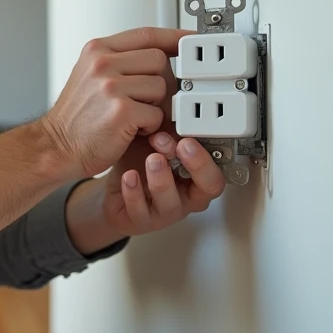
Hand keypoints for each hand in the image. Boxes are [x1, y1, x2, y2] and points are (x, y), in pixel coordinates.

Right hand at [39, 27, 187, 179]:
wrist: (55, 147)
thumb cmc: (76, 118)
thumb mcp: (91, 77)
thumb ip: (121, 63)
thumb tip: (163, 57)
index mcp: (96, 50)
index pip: (146, 34)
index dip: (174, 37)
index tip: (190, 40)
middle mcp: (102, 63)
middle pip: (160, 60)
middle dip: (160, 83)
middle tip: (145, 101)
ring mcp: (110, 85)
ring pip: (162, 87)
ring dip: (155, 106)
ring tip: (133, 116)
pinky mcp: (121, 110)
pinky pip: (157, 113)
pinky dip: (150, 126)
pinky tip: (131, 129)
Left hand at [98, 130, 225, 237]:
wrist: (115, 188)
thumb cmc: (139, 163)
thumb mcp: (154, 144)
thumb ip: (165, 134)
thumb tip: (172, 113)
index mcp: (196, 176)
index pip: (218, 170)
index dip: (208, 156)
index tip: (190, 138)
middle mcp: (187, 195)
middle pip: (208, 187)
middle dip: (197, 165)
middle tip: (180, 145)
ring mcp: (166, 210)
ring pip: (172, 202)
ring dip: (162, 177)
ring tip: (152, 159)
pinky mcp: (142, 219)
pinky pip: (140, 210)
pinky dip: (134, 191)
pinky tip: (129, 176)